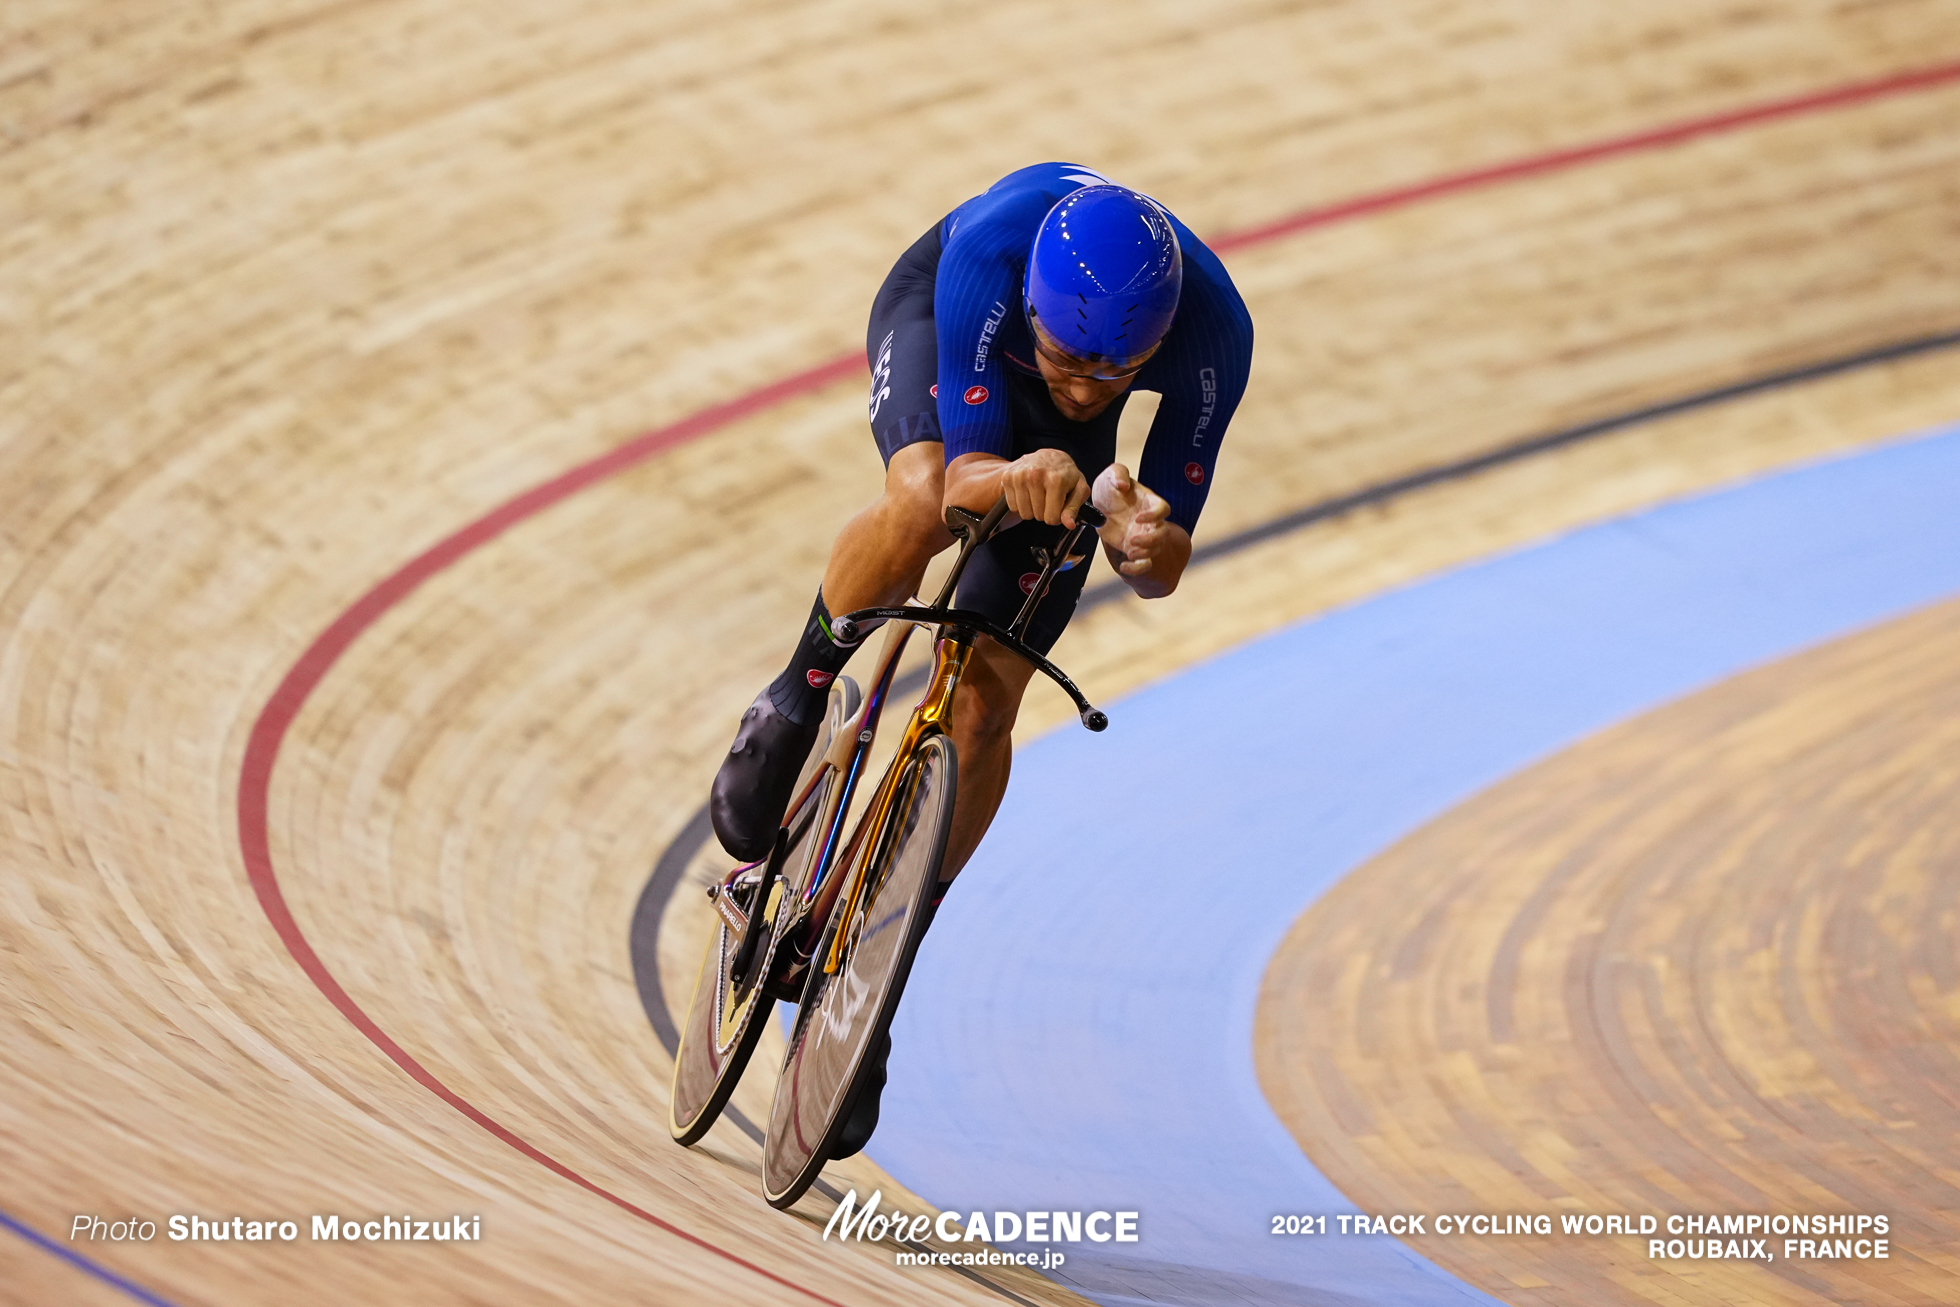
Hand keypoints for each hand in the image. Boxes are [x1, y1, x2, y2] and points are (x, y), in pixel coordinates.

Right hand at [1001, 447, 1090, 527]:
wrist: (1048, 456)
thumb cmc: (1065, 474)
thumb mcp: (1079, 489)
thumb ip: (1074, 508)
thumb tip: (1069, 524)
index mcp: (1055, 480)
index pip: (1051, 518)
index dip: (1056, 517)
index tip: (1058, 506)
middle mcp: (1035, 476)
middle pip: (1038, 516)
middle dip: (1044, 512)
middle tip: (1048, 498)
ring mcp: (1019, 476)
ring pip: (1024, 513)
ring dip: (1032, 509)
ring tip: (1039, 496)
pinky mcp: (1008, 478)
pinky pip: (1013, 507)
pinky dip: (1021, 504)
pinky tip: (1028, 493)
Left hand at [1092, 463, 1173, 578]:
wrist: (1100, 505)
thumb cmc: (1111, 487)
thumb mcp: (1111, 474)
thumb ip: (1118, 473)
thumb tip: (1123, 485)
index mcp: (1150, 503)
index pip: (1163, 509)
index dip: (1155, 515)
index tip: (1138, 517)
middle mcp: (1150, 521)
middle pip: (1163, 534)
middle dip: (1151, 540)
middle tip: (1132, 540)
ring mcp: (1143, 536)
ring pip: (1156, 550)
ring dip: (1145, 554)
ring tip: (1129, 552)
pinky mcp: (1133, 549)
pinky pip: (1143, 564)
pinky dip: (1136, 569)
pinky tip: (1124, 566)